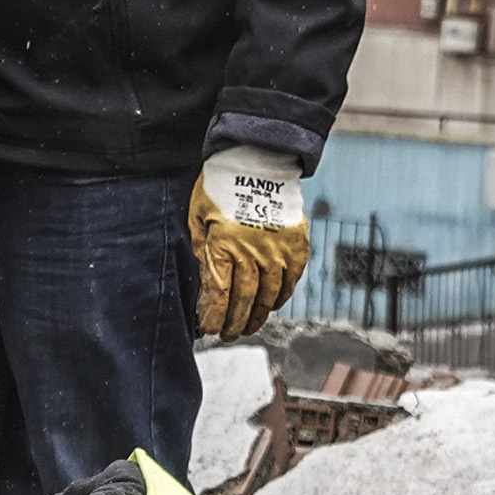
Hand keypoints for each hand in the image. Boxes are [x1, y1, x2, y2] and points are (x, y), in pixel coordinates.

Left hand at [186, 144, 312, 340]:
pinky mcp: (296, 246)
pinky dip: (280, 297)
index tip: (208, 329)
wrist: (257, 159)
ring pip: (267, 296)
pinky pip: (290, 281)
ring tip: (247, 327)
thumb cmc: (221, 187)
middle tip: (227, 335)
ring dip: (256, 316)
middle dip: (233, 323)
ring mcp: (278, 251)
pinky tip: (270, 306)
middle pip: (243, 300)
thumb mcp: (198, 217)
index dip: (214, 317)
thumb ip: (203, 251)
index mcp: (223, 247)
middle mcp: (252, 253)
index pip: (218, 295)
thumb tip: (207, 283)